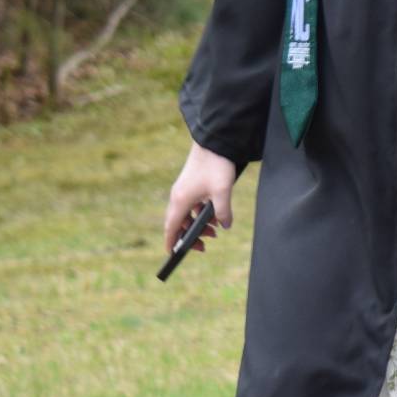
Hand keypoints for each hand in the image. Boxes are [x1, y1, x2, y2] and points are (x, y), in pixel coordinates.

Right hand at [164, 141, 238, 256]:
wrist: (214, 141)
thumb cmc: (216, 165)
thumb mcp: (222, 191)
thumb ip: (223, 211)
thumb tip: (225, 226)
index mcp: (180, 201)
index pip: (171, 228)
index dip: (171, 242)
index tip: (173, 255)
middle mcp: (178, 196)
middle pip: (179, 223)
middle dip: (190, 236)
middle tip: (205, 246)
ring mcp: (184, 189)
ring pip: (187, 214)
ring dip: (197, 225)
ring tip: (214, 232)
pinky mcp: (191, 184)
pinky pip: (192, 205)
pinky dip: (201, 213)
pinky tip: (216, 216)